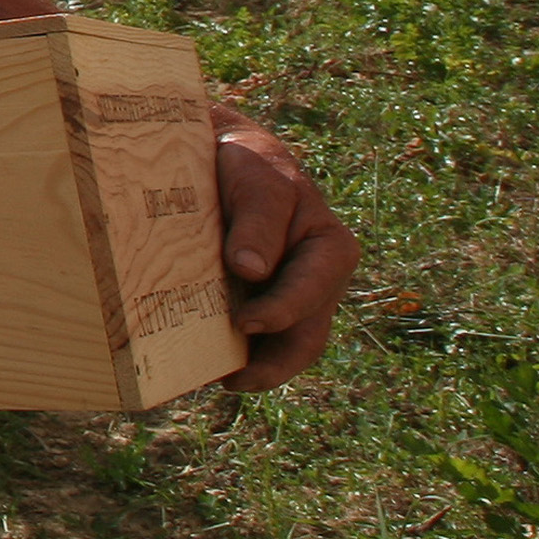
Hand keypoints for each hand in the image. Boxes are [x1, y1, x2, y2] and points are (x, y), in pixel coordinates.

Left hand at [211, 113, 359, 389]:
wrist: (224, 156)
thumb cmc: (248, 165)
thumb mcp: (258, 182)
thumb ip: (259, 221)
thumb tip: (252, 270)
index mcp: (331, 251)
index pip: (312, 295)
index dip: (281, 314)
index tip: (245, 323)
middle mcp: (317, 283)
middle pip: (303, 338)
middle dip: (271, 365)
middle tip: (232, 381)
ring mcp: (291, 299)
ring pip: (281, 349)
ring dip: (254, 369)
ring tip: (216, 381)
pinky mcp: (261, 306)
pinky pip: (257, 343)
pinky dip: (237, 356)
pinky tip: (207, 367)